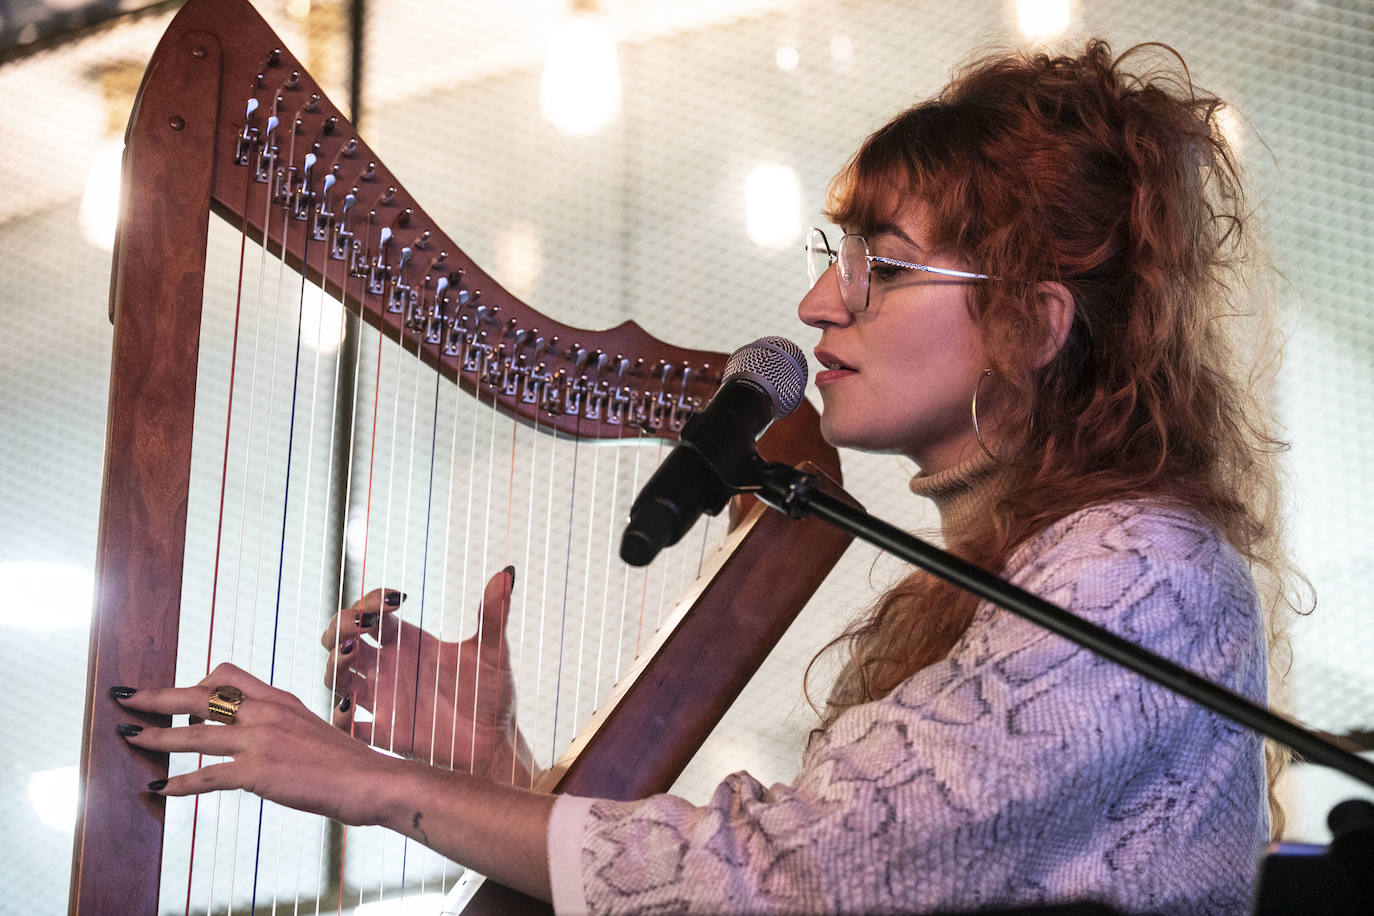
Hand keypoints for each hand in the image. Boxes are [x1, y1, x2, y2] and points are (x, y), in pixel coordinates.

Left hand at [114, 663, 391, 825]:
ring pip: (193, 734)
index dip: (195, 683)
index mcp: (278, 698)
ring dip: (154, 736)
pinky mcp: (259, 772)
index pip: (225, 674)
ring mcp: (261, 741)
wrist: (370, 780)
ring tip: (127, 737)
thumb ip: (279, 726)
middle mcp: (266, 712)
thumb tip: (255, 737)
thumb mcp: (309, 729)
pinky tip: (158, 789)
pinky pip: (207, 776)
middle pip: (198, 695)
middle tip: (125, 697)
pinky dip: (178, 784)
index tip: (177, 696)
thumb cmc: (344, 762)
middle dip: (156, 697)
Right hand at [320, 567, 532, 782]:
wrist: (495, 744)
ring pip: (336, 677)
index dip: (374, 599)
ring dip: (335, 663)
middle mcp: (389, 667)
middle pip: (342, 638)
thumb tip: (507, 574)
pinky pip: (345, 727)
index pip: (373, 612)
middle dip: (341, 625)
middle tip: (362, 624)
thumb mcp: (495, 652)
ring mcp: (383, 700)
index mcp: (409, 643)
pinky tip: (351, 707)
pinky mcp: (384, 733)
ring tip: (353, 653)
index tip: (398, 599)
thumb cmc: (492, 695)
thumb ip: (495, 615)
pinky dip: (339, 717)